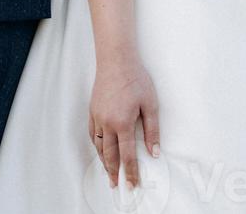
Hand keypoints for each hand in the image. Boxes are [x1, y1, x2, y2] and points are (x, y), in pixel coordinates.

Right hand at [89, 58, 159, 189]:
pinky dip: (95, 144)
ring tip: (108, 172)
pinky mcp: (92, 109)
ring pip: (98, 145)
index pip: (127, 155)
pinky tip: (99, 149)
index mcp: (123, 123)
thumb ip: (152, 130)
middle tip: (116, 185)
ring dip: (103, 161)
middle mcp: (107, 123)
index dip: (130, 172)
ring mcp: (97, 116)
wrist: (116, 60)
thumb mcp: (150, 104)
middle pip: (109, 154)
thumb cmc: (135, 79)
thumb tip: (154, 152)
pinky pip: (91, 132)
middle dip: (114, 172)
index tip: (132, 184)